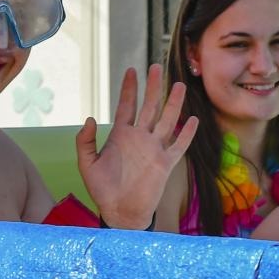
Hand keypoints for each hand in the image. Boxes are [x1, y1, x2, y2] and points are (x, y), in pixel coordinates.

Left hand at [76, 64, 197, 229]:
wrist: (119, 212)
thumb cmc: (102, 189)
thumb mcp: (87, 164)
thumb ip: (85, 141)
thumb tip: (90, 118)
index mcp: (121, 135)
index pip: (127, 106)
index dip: (129, 88)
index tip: (132, 70)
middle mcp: (140, 138)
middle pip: (149, 106)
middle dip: (153, 87)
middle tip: (156, 67)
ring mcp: (154, 149)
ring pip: (166, 120)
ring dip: (173, 104)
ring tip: (179, 85)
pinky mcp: (165, 164)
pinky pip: (178, 145)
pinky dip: (186, 133)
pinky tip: (193, 120)